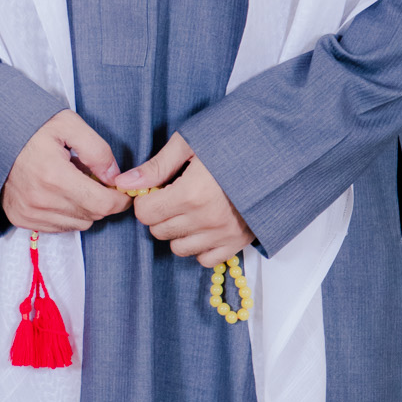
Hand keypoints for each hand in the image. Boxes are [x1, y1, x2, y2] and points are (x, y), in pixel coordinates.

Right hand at [1, 110, 131, 233]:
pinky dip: (66, 213)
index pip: (102, 204)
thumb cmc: (30, 127)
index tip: (122, 191)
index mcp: (54, 176)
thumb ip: (98, 150)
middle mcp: (40, 200)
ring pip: (78, 224)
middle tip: (95, 179)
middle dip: (101, 200)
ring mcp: (28, 212)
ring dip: (84, 207)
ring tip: (73, 183)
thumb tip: (114, 177)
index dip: (119, 199)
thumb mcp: (69, 125)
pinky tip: (59, 192)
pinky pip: (59, 227)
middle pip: (92, 216)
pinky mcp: (20, 218)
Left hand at [113, 133, 252, 264]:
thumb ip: (156, 167)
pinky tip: (205, 225)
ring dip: (178, 231)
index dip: (146, 200)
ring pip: (179, 248)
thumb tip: (124, 183)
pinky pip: (205, 259)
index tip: (156, 190)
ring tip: (190, 209)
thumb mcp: (190, 144)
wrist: (277, 154)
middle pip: (159, 231)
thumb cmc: (236, 142)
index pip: (145, 214)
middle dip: (160, 214)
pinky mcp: (238, 243)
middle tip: (174, 196)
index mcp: (191, 193)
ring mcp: (223, 234)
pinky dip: (200, 246)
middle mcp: (206, 219)